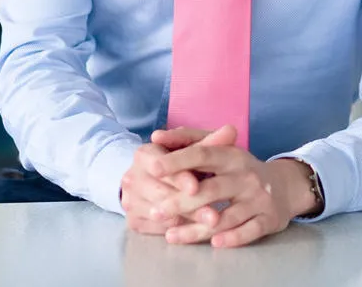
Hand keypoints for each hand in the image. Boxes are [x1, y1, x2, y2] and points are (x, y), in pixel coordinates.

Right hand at [118, 126, 235, 235]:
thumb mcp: (193, 150)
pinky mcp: (133, 221)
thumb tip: (231, 131)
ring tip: (212, 226)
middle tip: (214, 216)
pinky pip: (156, 229)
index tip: (196, 187)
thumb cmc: (179, 162)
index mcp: (143, 154)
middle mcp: (131, 177)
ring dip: (187, 220)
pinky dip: (177, 231)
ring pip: (161, 214)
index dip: (179, 177)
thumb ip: (211, 143)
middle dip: (189, 204)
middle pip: (161, 193)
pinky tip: (197, 231)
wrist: (154, 181)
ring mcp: (130, 201)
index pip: (160, 166)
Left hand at [151, 125, 313, 247]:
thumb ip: (189, 141)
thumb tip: (156, 137)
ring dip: (198, 228)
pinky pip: (249, 231)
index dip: (178, 160)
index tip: (153, 166)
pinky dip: (232, 238)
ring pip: (226, 216)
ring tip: (171, 235)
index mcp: (232, 155)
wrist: (285, 186)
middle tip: (156, 211)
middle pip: (211, 189)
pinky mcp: (268, 219)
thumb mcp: (221, 150)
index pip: (203, 155)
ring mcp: (259, 198)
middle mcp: (246, 176)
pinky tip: (213, 243)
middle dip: (181, 201)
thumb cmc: (241, 169)